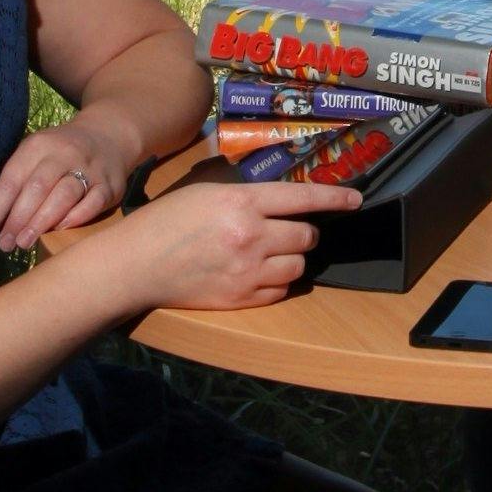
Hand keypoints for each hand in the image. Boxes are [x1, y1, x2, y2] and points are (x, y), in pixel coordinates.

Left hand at [0, 120, 135, 253]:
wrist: (108, 137)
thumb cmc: (61, 154)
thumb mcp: (36, 154)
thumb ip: (19, 181)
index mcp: (38, 145)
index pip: (11, 180)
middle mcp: (64, 153)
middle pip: (36, 188)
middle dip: (17, 220)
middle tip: (5, 244)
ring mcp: (90, 168)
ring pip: (63, 196)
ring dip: (41, 222)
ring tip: (24, 243)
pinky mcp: (110, 184)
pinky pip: (92, 203)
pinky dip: (75, 218)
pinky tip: (59, 230)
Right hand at [100, 180, 364, 310]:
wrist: (135, 264)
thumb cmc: (165, 222)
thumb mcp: (207, 193)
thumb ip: (248, 197)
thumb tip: (283, 203)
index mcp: (241, 201)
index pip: (303, 197)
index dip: (335, 198)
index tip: (356, 200)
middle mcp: (251, 235)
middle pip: (307, 236)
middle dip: (304, 232)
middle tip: (289, 231)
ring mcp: (248, 270)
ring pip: (298, 266)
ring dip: (291, 259)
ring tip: (268, 254)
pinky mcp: (241, 298)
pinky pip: (280, 291)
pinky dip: (276, 283)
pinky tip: (257, 274)